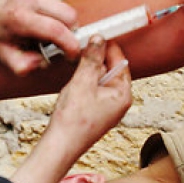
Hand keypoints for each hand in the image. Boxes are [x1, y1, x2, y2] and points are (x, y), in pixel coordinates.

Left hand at [0, 0, 79, 74]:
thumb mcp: (3, 55)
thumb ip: (22, 65)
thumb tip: (41, 62)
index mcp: (19, 17)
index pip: (55, 29)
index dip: (70, 46)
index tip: (72, 57)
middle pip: (69, 16)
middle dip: (71, 35)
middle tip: (59, 46)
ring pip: (68, 10)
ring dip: (65, 26)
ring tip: (47, 35)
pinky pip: (61, 4)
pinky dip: (58, 17)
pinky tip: (44, 23)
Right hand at [9, 37, 131, 182]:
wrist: (60, 147)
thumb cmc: (74, 120)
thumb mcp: (83, 82)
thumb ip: (92, 59)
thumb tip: (98, 39)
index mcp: (123, 94)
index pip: (120, 61)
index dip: (107, 47)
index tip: (95, 36)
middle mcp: (119, 102)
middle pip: (110, 70)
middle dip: (95, 60)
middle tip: (81, 51)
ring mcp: (107, 109)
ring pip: (99, 80)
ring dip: (86, 72)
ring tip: (74, 72)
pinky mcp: (95, 113)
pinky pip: (91, 91)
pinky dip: (82, 84)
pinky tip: (71, 87)